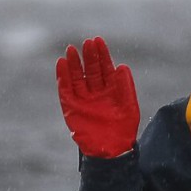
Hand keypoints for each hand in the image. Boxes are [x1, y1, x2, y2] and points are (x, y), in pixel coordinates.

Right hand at [56, 36, 139, 158]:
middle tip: (86, 42)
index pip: (105, 67)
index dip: (102, 54)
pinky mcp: (71, 107)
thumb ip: (125, 86)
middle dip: (88, 56)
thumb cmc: (124, 129)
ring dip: (73, 63)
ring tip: (70, 49)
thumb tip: (122, 66)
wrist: (111, 149)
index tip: (98, 41)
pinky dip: (62, 77)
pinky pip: (65, 89)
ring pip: (76, 77)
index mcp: (111, 89)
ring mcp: (83, 99)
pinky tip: (61, 64)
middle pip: (90, 69)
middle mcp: (96, 92)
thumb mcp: (129, 106)